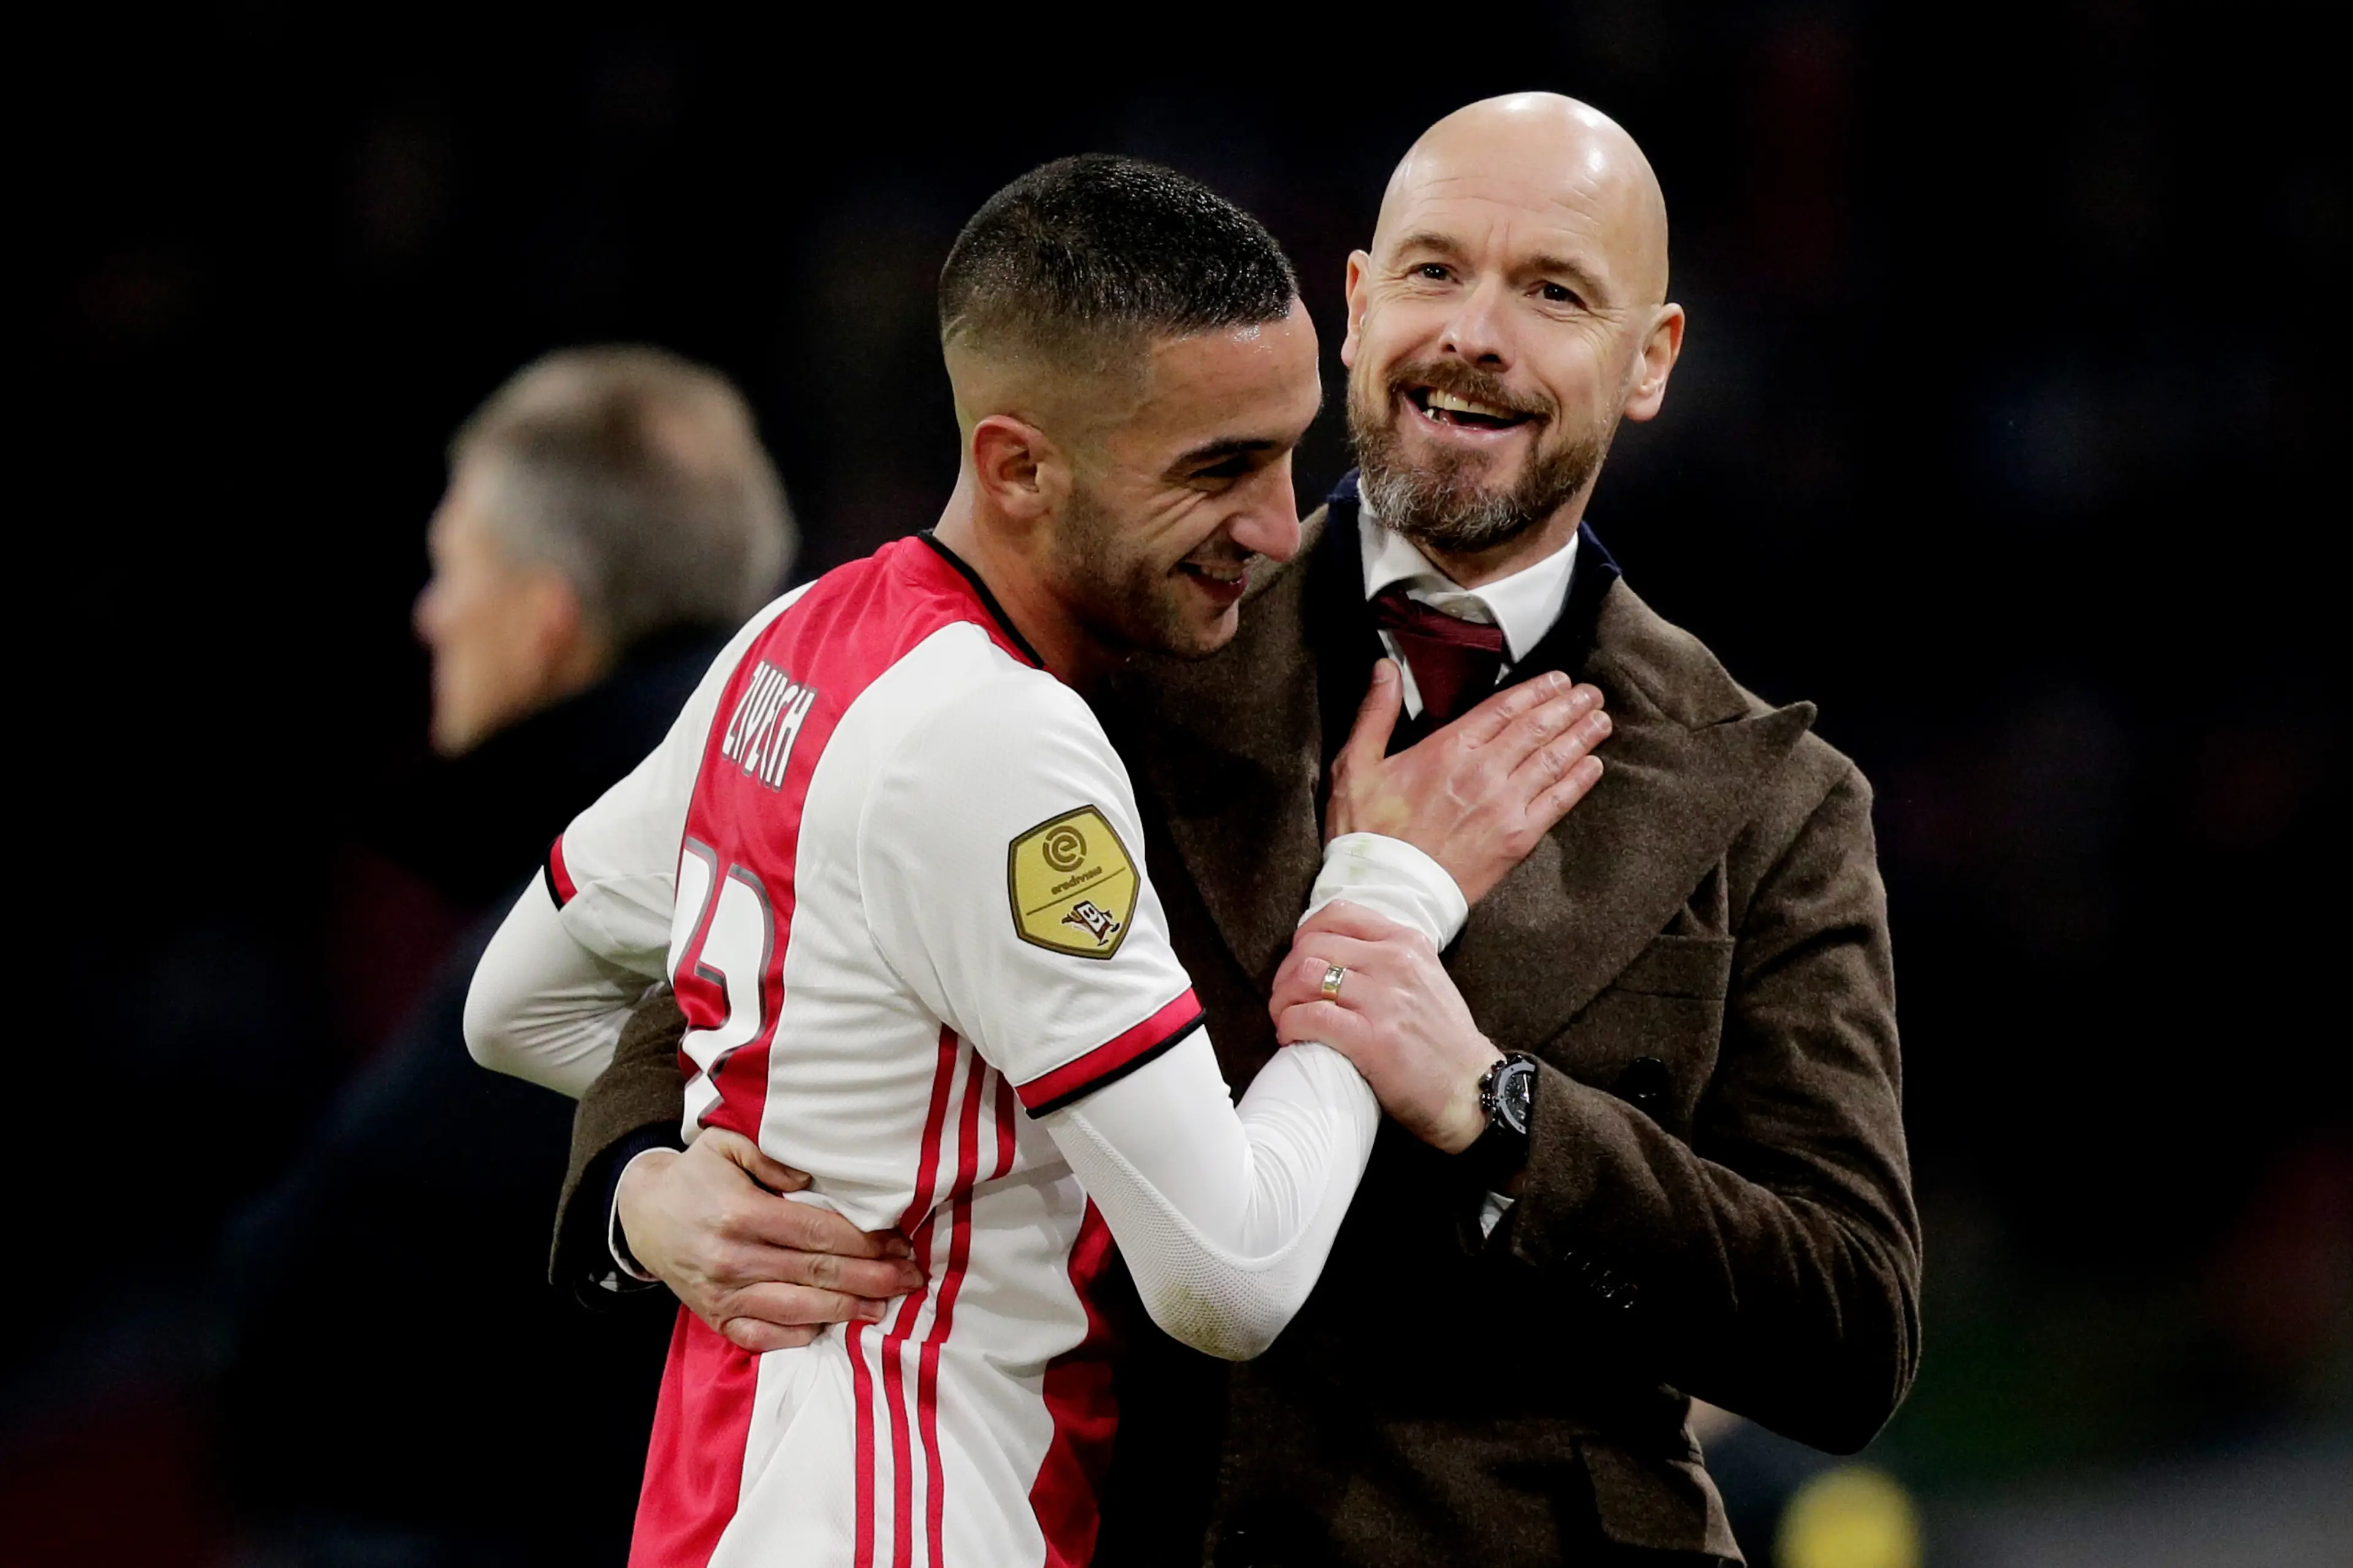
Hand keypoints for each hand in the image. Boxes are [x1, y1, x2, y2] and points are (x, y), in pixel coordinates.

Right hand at [616, 1127, 925, 1352]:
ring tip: (884, 1306)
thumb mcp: (727, 1144)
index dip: (865, 1241)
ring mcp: (723, 1295)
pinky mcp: (715, 1319)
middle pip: (817, 1273)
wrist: (642, 1215)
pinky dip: (800, 1336)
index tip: (899, 1243)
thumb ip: (773, 1156)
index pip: (818, 1233)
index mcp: (742, 1214)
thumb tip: (812, 1180)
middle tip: (910, 1278)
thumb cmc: (696, 1176)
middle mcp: (733, 1259)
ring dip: (847, 1311)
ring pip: (797, 1310)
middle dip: (872, 1278)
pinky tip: (832, 1328)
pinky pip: (763, 1337)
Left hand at [1271, 901, 1500, 1152]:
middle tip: (1286, 997)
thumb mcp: (1424, 978)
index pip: (1338, 914)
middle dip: (1286, 973)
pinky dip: (1290, 1026)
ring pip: (1305, 976)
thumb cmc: (1443, 1040)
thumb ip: (1386, 958)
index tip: (1299, 961)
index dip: (1304, 936)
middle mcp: (1395, 963)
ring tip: (1285, 1018)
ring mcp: (1385, 1000)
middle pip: (1311, 945)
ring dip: (1283, 999)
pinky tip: (1292, 1037)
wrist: (1472, 1088)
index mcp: (1407, 942)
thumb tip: (1332, 953)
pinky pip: (1311, 1017)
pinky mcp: (1372, 1039)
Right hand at [1325, 661, 1609, 903]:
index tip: (1559, 679)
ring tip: (1600, 720)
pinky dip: (1578, 781)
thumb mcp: (1355, 765)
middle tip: (1590, 693)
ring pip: (1553, 760)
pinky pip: (1558, 802)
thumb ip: (1375, 713)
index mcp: (1447, 749)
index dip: (1536, 690)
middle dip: (1567, 707)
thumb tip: (1386, 669)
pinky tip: (1593, 766)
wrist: (1385, 891)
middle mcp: (1483, 771)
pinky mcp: (1517, 839)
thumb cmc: (1366, 832)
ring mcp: (1505, 805)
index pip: (1504, 708)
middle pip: (1536, 728)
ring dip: (1580, 736)